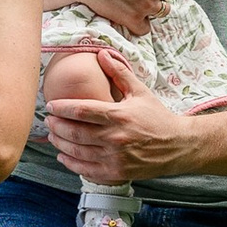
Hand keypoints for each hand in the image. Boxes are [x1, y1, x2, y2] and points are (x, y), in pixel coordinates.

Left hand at [42, 37, 196, 182]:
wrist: (178, 146)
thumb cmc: (158, 118)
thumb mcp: (141, 92)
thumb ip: (119, 73)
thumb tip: (102, 53)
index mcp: (120, 115)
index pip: (82, 110)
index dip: (62, 108)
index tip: (50, 105)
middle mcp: (115, 138)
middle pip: (74, 132)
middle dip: (56, 126)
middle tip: (48, 121)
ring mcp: (115, 158)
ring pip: (77, 151)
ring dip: (60, 143)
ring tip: (52, 136)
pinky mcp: (116, 173)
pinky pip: (86, 169)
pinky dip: (71, 163)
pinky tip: (63, 156)